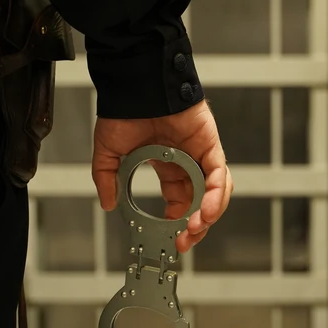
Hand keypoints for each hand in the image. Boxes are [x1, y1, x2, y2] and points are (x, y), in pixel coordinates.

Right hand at [91, 100, 231, 252]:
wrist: (135, 84)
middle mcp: (187, 162)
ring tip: (194, 230)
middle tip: (183, 243)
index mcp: (167, 166)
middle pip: (201, 201)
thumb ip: (109, 179)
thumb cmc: (124, 109)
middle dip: (194, 226)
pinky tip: (205, 212)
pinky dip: (215, 195)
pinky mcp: (210, 145)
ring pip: (215, 192)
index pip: (179, 201)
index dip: (177, 221)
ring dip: (207, 215)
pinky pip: (219, 175)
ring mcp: (200, 154)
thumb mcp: (109, 152)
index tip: (170, 238)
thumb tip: (108, 203)